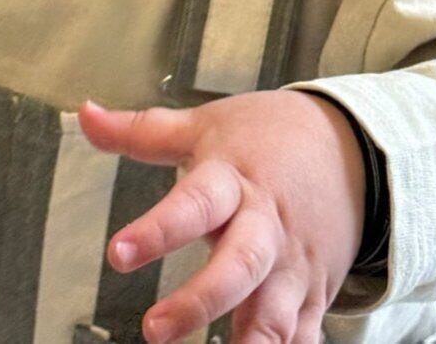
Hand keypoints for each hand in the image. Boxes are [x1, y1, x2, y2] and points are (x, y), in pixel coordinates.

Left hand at [77, 88, 365, 343]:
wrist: (350, 144)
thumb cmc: (266, 136)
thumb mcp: (205, 125)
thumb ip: (142, 131)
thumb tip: (85, 114)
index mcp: (233, 180)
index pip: (194, 203)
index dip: (158, 229)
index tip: (118, 253)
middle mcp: (265, 226)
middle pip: (239, 264)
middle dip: (201, 300)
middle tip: (155, 329)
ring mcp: (292, 265)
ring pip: (277, 312)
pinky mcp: (314, 294)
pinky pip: (304, 336)